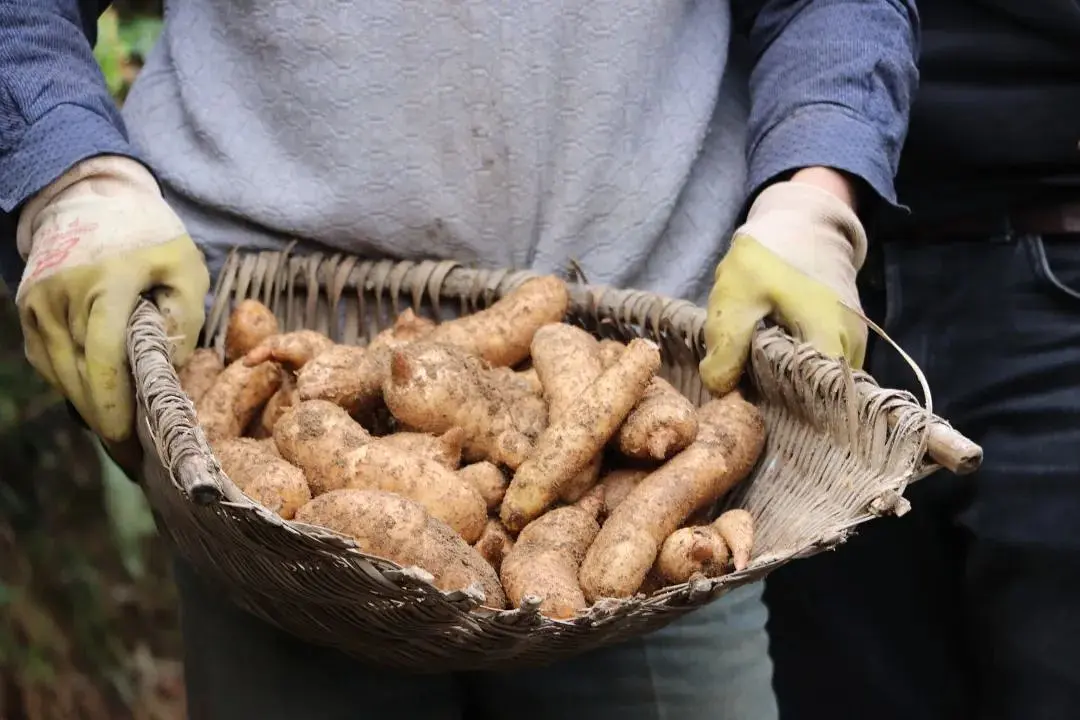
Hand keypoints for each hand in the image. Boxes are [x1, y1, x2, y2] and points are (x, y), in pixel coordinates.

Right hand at [16, 156, 209, 441]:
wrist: (88, 195)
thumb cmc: (149, 234)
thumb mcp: (185, 268)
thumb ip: (184, 319)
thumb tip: (169, 372)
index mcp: (107, 284)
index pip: (103, 358)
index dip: (113, 406)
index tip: (130, 440)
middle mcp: (63, 296)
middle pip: (77, 377)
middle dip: (103, 422)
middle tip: (132, 458)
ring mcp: (38, 304)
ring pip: (59, 374)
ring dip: (87, 408)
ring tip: (120, 437)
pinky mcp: (27, 310)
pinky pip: (48, 361)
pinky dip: (72, 384)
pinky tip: (98, 402)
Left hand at [699, 176, 867, 394]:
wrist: (800, 222)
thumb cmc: (768, 255)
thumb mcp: (736, 296)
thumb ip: (726, 346)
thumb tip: (720, 389)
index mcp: (828, 338)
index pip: (816, 401)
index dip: (780, 410)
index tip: (749, 407)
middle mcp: (851, 348)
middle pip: (817, 396)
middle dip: (780, 400)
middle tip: (744, 394)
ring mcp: (852, 343)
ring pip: (817, 382)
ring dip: (785, 383)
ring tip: (753, 375)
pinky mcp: (844, 338)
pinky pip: (818, 367)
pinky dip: (792, 368)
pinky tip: (767, 361)